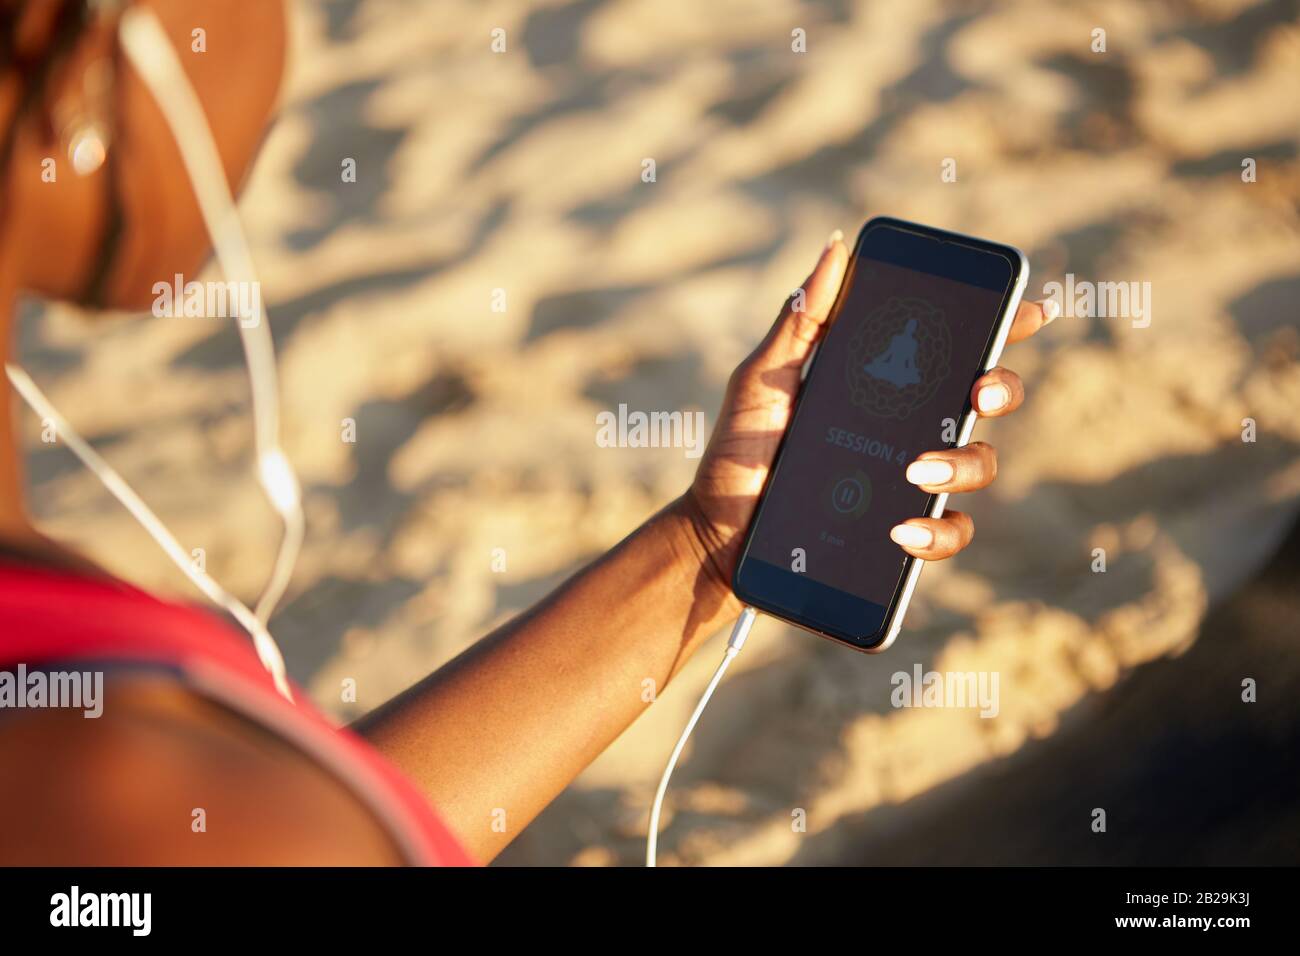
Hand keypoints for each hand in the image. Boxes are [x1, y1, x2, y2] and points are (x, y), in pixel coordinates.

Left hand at [676, 231, 1056, 603]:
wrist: (717, 531)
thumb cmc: (739, 450)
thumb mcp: (763, 380)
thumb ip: (803, 320)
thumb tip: (838, 246)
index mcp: (885, 385)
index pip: (954, 349)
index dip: (1002, 327)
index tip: (1027, 311)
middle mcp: (909, 429)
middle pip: (988, 400)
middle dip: (1001, 389)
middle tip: (979, 393)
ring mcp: (912, 483)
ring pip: (980, 464)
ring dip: (964, 463)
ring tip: (916, 470)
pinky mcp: (904, 536)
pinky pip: (948, 533)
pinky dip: (936, 533)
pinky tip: (902, 531)